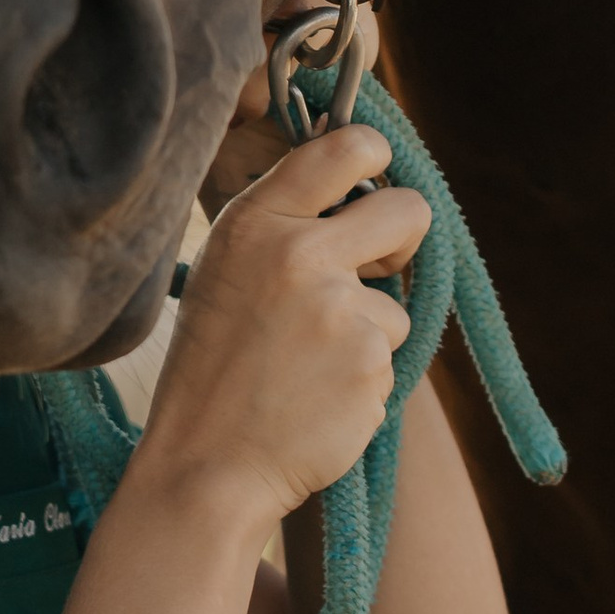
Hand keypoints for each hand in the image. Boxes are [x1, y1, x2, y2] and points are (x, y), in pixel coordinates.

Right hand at [131, 124, 428, 543]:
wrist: (207, 465)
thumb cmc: (214, 367)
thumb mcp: (226, 271)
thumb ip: (283, 227)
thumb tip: (358, 192)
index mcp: (257, 222)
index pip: (344, 148)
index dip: (377, 155)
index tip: (379, 171)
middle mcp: (300, 255)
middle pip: (407, 211)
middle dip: (404, 239)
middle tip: (379, 267)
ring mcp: (341, 311)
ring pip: (398, 305)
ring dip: (370, 334)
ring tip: (307, 366)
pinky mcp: (370, 365)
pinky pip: (391, 358)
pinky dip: (364, 379)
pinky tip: (317, 398)